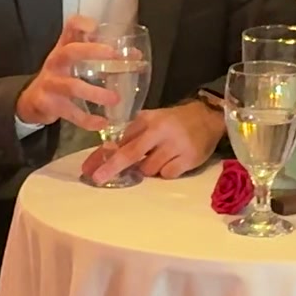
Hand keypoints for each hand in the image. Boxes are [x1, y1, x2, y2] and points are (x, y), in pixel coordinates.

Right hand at [14, 15, 121, 130]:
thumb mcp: (73, 61)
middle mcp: (56, 62)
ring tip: (115, 99)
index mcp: (64, 47)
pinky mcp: (49, 104)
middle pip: (70, 51)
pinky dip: (87, 119)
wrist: (32, 101)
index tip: (96, 27)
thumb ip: (100, 56)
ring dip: (95, 93)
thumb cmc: (60, 76)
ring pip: (72, 86)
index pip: (70, 27)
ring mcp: (51, 83)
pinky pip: (71, 112)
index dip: (82, 24)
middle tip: (113, 54)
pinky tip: (102, 123)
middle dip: (91, 51)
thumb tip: (134, 55)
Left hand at [84, 99, 223, 184]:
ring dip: (149, 169)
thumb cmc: (173, 122)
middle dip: (112, 167)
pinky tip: (173, 161)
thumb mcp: (151, 121)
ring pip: (149, 169)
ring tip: (161, 158)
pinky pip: (167, 174)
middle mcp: (159, 131)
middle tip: (98, 179)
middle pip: (130, 153)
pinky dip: (166, 172)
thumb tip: (105, 156)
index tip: (88, 169)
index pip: (120, 141)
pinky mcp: (188, 158)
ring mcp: (174, 145)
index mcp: (146, 120)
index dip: (102, 156)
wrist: (207, 117)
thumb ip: (131, 136)